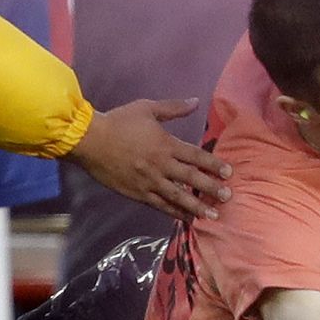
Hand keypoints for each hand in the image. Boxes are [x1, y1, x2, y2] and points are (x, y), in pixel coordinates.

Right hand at [67, 98, 232, 220]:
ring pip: (177, 197)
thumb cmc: (119, 122)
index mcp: (165, 144)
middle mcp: (160, 165)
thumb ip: (173, 108)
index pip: (196, 156)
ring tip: (212, 215)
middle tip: (227, 196)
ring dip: (196, 206)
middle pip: (191, 179)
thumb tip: (195, 101)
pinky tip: (186, 218)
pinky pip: (159, 205)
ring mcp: (149, 182)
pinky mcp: (137, 193)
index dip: (214, 165)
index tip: (229, 172)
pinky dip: (174, 212)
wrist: (90, 141)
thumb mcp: (147, 108)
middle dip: (211, 189)